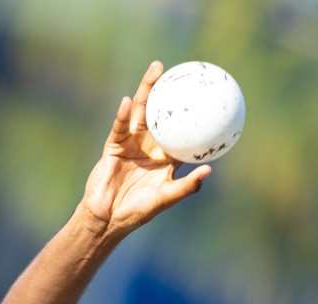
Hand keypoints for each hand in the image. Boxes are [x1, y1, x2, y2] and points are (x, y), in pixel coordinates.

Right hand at [79, 61, 211, 235]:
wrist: (108, 218)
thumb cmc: (138, 211)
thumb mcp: (165, 198)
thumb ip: (186, 186)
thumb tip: (208, 170)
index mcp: (166, 156)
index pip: (181, 129)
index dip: (190, 112)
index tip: (202, 93)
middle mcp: (150, 145)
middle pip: (160, 112)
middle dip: (168, 89)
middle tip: (180, 70)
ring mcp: (131, 142)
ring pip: (140, 111)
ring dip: (147, 89)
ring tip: (156, 70)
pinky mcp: (114, 145)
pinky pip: (120, 127)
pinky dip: (123, 115)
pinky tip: (127, 101)